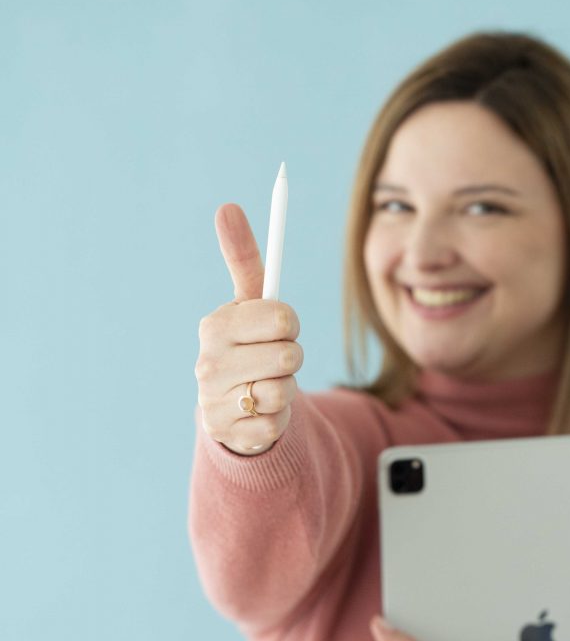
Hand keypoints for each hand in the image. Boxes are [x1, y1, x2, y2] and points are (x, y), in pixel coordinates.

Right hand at [195, 204, 302, 455]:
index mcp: (214, 326)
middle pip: (288, 355)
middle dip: (291, 358)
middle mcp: (207, 363)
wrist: (231, 407)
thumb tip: (227, 206)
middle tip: (273, 360)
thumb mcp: (249, 304)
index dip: (288, 324)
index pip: (281, 316)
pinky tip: (259, 413)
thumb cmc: (247, 345)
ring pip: (284, 391)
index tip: (277, 327)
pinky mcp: (230, 434)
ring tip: (265, 385)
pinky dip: (278, 420)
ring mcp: (214, 401)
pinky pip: (277, 423)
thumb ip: (243, 257)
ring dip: (286, 390)